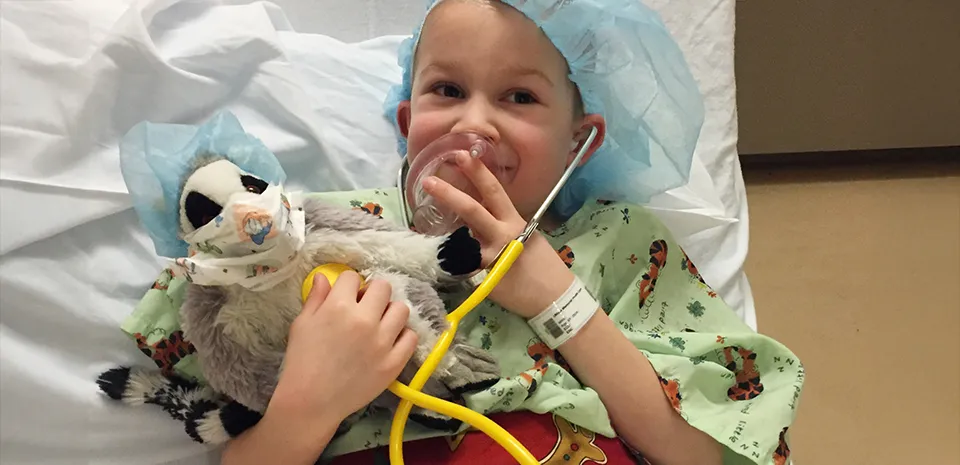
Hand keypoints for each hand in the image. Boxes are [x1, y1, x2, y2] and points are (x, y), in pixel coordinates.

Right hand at [268, 272, 418, 425]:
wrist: (311, 402)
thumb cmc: (302, 361)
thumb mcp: (302, 325)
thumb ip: (315, 298)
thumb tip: (323, 277)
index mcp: (338, 307)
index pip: (352, 277)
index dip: (348, 285)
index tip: (346, 296)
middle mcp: (364, 320)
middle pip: (383, 287)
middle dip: (373, 293)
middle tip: (365, 307)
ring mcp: (382, 342)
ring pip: (401, 309)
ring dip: (390, 312)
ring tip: (379, 324)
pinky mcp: (394, 362)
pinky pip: (411, 337)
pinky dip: (402, 336)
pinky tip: (390, 341)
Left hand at [422, 151, 574, 317]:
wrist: (555, 297)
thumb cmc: (542, 265)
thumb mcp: (526, 236)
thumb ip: (502, 225)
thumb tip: (478, 218)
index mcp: (514, 221)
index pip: (494, 191)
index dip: (478, 172)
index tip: (462, 155)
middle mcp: (503, 235)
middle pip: (472, 210)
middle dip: (449, 193)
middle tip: (428, 181)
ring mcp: (492, 257)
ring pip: (461, 240)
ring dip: (444, 232)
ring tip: (423, 225)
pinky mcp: (486, 278)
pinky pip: (464, 266)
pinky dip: (455, 263)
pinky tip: (447, 261)